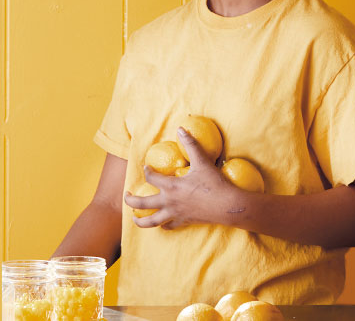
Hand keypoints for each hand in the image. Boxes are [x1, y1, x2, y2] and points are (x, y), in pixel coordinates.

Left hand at [124, 127, 244, 229]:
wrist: (228, 206)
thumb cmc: (214, 183)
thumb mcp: (202, 162)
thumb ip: (191, 145)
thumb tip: (181, 129)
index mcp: (171, 186)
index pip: (151, 177)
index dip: (147, 171)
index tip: (147, 167)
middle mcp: (169, 202)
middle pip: (142, 204)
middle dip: (130, 200)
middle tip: (126, 196)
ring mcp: (175, 214)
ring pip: (151, 221)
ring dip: (140, 221)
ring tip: (134, 218)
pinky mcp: (184, 222)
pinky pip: (169, 226)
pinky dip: (162, 225)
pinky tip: (161, 224)